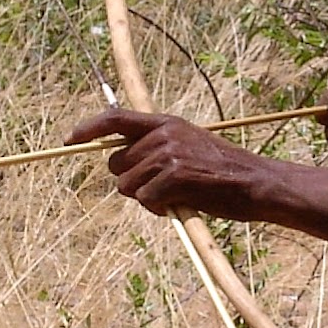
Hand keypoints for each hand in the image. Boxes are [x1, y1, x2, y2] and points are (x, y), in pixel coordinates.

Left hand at [66, 108, 268, 217]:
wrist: (257, 183)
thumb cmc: (224, 173)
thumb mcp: (190, 147)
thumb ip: (157, 149)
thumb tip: (120, 165)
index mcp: (166, 123)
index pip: (115, 118)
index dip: (88, 128)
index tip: (69, 140)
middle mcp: (164, 134)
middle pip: (116, 164)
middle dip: (129, 182)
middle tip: (160, 190)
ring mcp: (168, 154)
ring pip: (127, 186)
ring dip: (146, 199)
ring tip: (175, 197)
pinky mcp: (175, 176)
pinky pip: (145, 199)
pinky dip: (158, 209)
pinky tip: (178, 205)